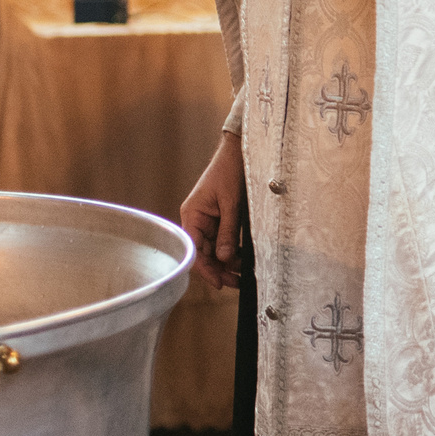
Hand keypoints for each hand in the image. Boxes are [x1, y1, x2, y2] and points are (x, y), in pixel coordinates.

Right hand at [182, 131, 247, 289]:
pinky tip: (242, 260)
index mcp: (192, 216)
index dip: (206, 269)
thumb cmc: (229, 172)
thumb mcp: (231, 204)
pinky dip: (232, 250)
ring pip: (215, 248)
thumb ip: (227, 232)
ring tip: (243, 274)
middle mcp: (197, 220)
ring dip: (227, 262)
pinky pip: (223, 239)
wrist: (239, 152)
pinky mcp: (220, 218)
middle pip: (205, 253)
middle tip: (236, 282)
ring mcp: (208, 220)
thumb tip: (224, 259)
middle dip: (219, 269)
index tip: (220, 283)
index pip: (194, 250)